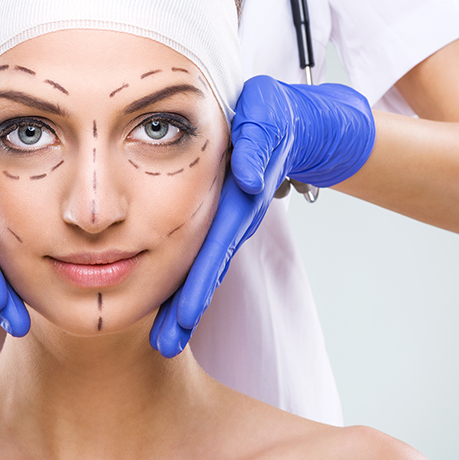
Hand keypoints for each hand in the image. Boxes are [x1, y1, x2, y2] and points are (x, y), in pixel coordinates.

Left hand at [150, 75, 374, 356]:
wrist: (293, 124)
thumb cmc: (273, 116)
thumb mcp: (266, 119)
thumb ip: (257, 144)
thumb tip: (247, 176)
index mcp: (241, 198)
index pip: (218, 245)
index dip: (200, 279)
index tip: (185, 314)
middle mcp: (237, 217)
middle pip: (210, 268)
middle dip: (189, 308)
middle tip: (165, 343)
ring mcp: (231, 221)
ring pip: (206, 268)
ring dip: (187, 304)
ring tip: (165, 338)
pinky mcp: (224, 219)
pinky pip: (204, 255)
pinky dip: (189, 282)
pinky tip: (172, 307)